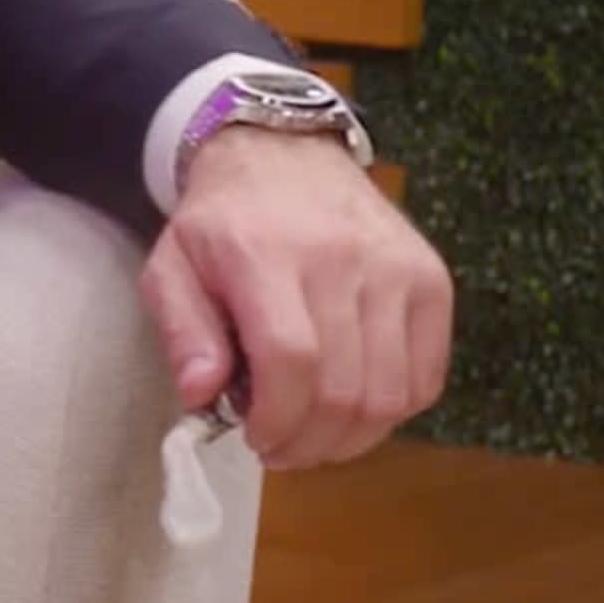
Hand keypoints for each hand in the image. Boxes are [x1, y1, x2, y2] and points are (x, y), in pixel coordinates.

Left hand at [141, 129, 451, 467]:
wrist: (282, 153)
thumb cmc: (220, 222)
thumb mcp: (170, 266)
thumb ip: (183, 332)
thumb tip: (202, 396)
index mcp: (266, 255)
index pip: (291, 360)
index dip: (278, 420)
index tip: (255, 440)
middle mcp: (342, 261)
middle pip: (346, 388)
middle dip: (310, 442)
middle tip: (281, 449)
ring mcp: (397, 270)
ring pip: (392, 393)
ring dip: (352, 437)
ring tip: (314, 434)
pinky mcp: (432, 279)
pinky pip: (427, 375)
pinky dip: (393, 410)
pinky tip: (354, 407)